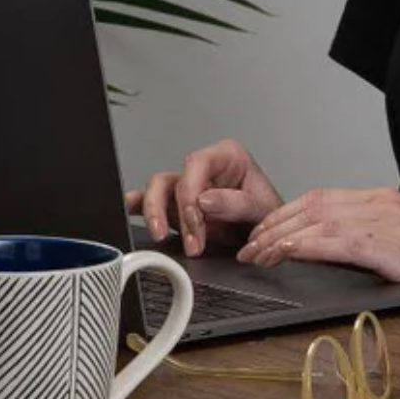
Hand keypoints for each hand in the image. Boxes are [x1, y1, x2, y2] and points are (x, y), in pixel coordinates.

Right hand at [126, 139, 283, 257]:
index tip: (197, 220)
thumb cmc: (269, 218)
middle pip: (172, 178)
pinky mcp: (178, 207)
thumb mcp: (263, 209)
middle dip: (173, 211)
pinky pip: (152, 203)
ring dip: (154, 213)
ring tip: (160, 236)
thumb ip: (237, 203)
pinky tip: (130, 210)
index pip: (196, 164)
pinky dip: (139, 207)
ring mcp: (189, 188)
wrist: (269, 240)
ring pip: (157, 190)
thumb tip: (205, 200)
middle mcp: (204, 170)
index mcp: (227, 157)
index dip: (191, 192)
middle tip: (189, 242)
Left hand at [237, 186, 399, 298]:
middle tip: (248, 247)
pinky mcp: (391, 243)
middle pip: (312, 203)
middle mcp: (381, 201)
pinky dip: (306, 244)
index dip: (285, 214)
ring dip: (280, 236)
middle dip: (273, 224)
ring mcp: (386, 219)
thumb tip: (327, 254)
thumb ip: (369, 241)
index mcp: (382, 199)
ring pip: (317, 218)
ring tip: (257, 255)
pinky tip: (286, 255)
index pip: (320, 198)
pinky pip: (337, 239)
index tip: (262, 233)